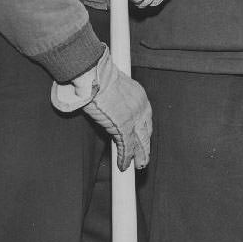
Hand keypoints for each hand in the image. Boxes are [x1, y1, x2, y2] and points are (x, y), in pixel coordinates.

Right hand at [51, 49, 151, 170]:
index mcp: (140, 97)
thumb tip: (106, 104)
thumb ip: (115, 98)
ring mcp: (134, 119)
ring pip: (140, 142)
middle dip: (145, 146)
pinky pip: (127, 147)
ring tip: (140, 166)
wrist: (96, 75)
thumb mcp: (114, 87)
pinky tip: (123, 166)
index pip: (145, 119)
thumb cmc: (99, 77)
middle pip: (146, 132)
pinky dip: (125, 158)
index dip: (143, 131)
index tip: (142, 138)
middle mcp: (142, 108)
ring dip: (140, 155)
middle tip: (145, 159)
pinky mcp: (124, 127)